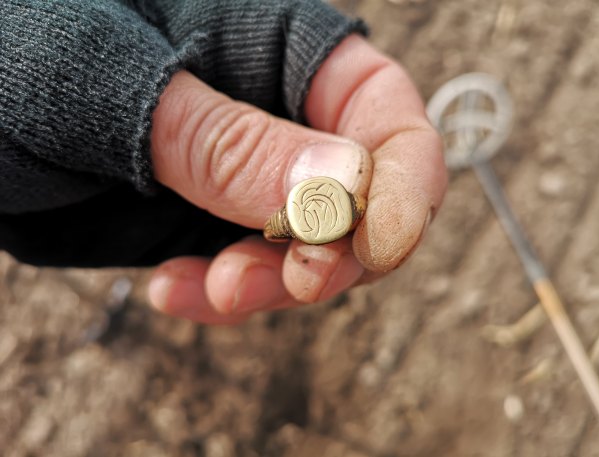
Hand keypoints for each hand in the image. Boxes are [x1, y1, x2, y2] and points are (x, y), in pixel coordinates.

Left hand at [147, 35, 446, 324]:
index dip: (404, 183)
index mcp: (281, 46)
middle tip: (302, 283)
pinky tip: (173, 289)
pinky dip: (212, 289)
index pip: (384, 112)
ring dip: (273, 283)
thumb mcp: (128, 80)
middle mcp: (276, 113)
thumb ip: (231, 139)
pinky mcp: (200, 216)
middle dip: (336, 251)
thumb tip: (341, 186)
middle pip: (356, 195)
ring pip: (301, 248)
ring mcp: (242, 171)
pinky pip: (235, 266)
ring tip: (219, 291)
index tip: (383, 244)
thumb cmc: (38, 46)